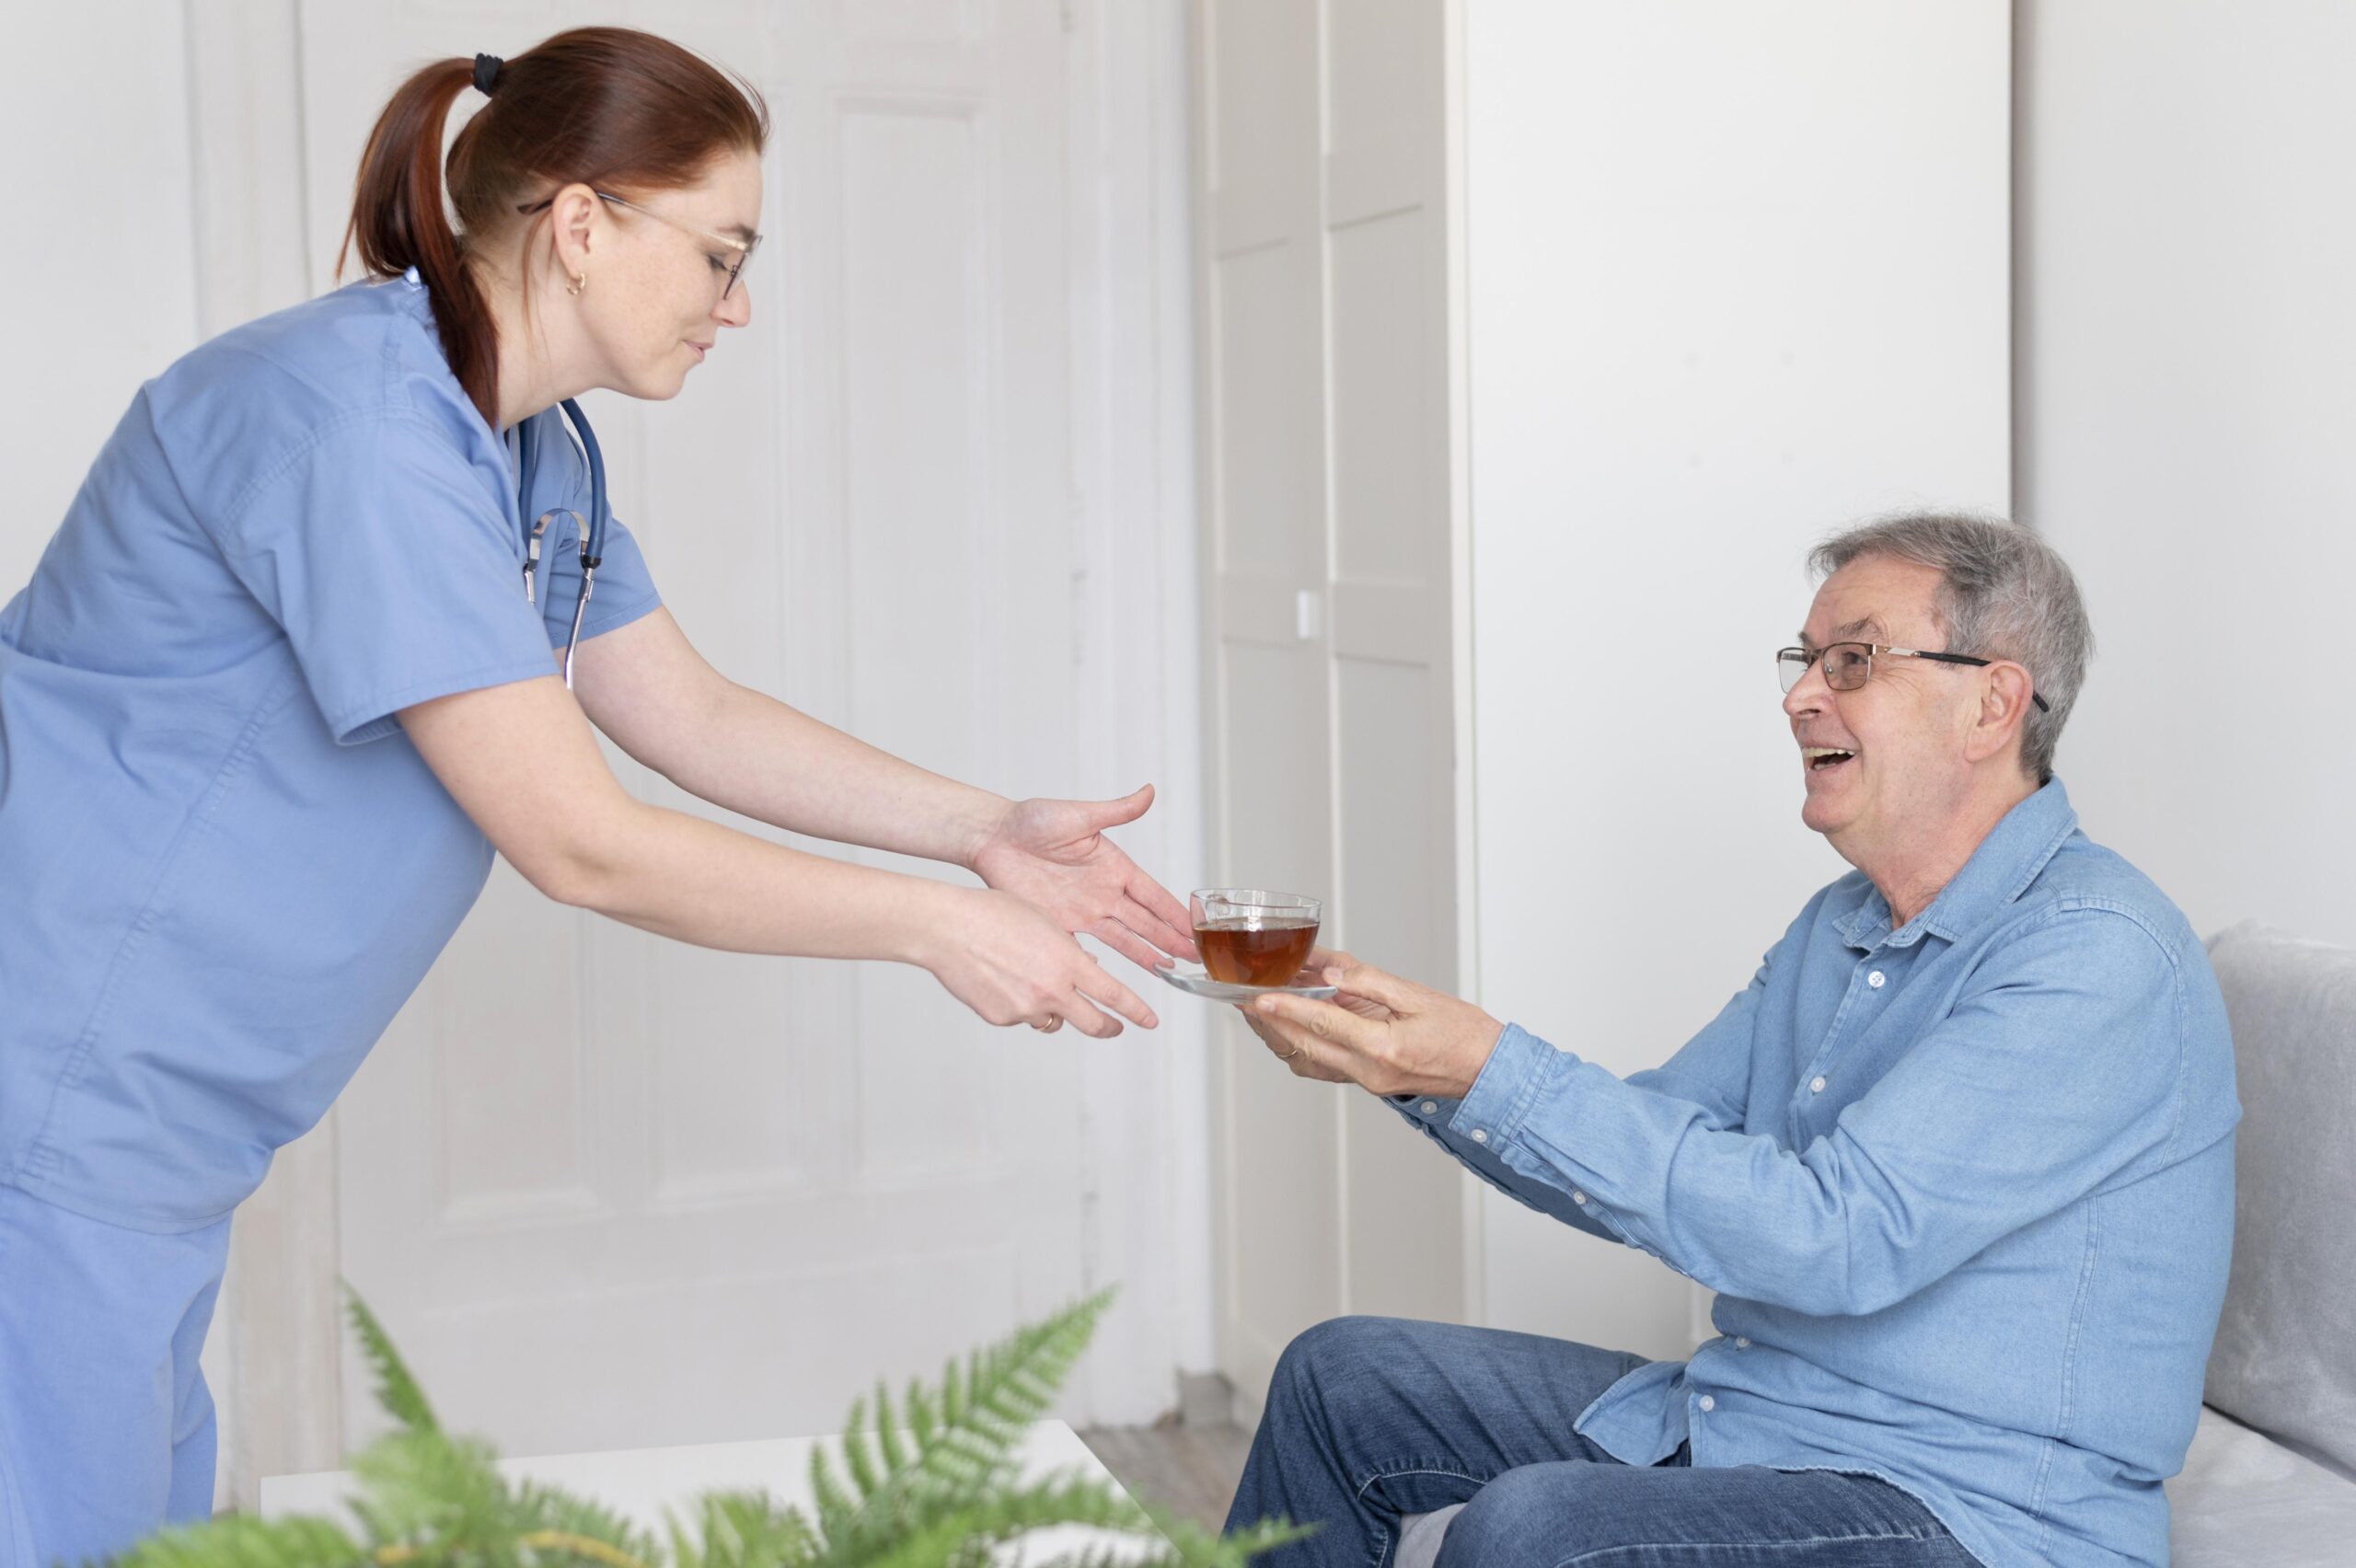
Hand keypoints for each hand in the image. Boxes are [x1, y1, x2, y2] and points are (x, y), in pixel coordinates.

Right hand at [920, 887, 1159, 1037]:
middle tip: (1114, 1027)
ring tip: (1031, 981)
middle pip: (1094, 1023)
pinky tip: (1001, 980)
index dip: (1135, 1011)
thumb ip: (1070, 948)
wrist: (947, 928)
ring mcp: (1026, 1008)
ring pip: (1053, 1019)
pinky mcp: (1001, 1018)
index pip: (1114, 994)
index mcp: (1068, 961)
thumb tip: (1088, 969)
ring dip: (1054, 1008)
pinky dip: (1020, 1004)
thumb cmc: (992, 914)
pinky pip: (1021, 1016)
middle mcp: (1052, 990)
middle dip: (1109, 1027)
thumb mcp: (1044, 921)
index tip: (1149, 1021)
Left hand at [969, 786, 1198, 971]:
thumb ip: (1116, 811)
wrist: (992, 838)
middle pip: (1145, 922)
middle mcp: (1102, 892)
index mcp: (1114, 867)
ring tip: (1168, 972)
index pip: (1153, 895)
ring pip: (1122, 939)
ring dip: (1145, 955)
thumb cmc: (1032, 819)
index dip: (1175, 913)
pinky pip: (1082, 948)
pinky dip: (1098, 963)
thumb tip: (1149, 792)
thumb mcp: (1079, 815)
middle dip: (1170, 940)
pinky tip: (1115, 979)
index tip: (1196, 929)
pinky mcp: (1056, 924)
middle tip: (1194, 958)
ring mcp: (1081, 911)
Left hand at [1246, 959, 1504, 1098]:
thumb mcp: (1419, 996)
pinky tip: (1288, 1027)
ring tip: (1256, 1009)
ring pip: (1307, 1059)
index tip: (1258, 996)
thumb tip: (1331, 969)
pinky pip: (1322, 1066)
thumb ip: (1371, 982)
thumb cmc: (1463, 1033)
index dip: (1287, 1008)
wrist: (1487, 1072)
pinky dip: (1300, 1046)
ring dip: (1279, 1036)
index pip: (1323, 1024)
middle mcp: (1369, 1071)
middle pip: (1304, 1046)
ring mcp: (1366, 1081)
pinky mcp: (1368, 1082)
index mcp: (1383, 1047)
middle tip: (1242, 997)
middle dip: (1270, 1022)